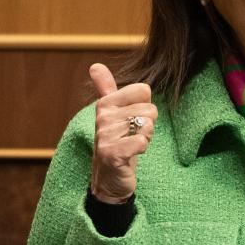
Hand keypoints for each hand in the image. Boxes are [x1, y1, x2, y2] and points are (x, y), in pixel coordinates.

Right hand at [88, 63, 156, 203]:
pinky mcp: (111, 153)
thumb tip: (95, 65)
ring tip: (131, 145)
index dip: (145, 107)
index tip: (132, 120)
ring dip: (145, 138)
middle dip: (147, 126)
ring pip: (147, 125)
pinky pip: (141, 141)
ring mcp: (105, 135)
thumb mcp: (112, 114)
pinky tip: (131, 155)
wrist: (109, 179)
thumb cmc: (116, 143)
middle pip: (150, 109)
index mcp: (106, 103)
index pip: (144, 90)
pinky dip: (142, 148)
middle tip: (132, 137)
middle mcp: (103, 116)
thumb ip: (106, 89)